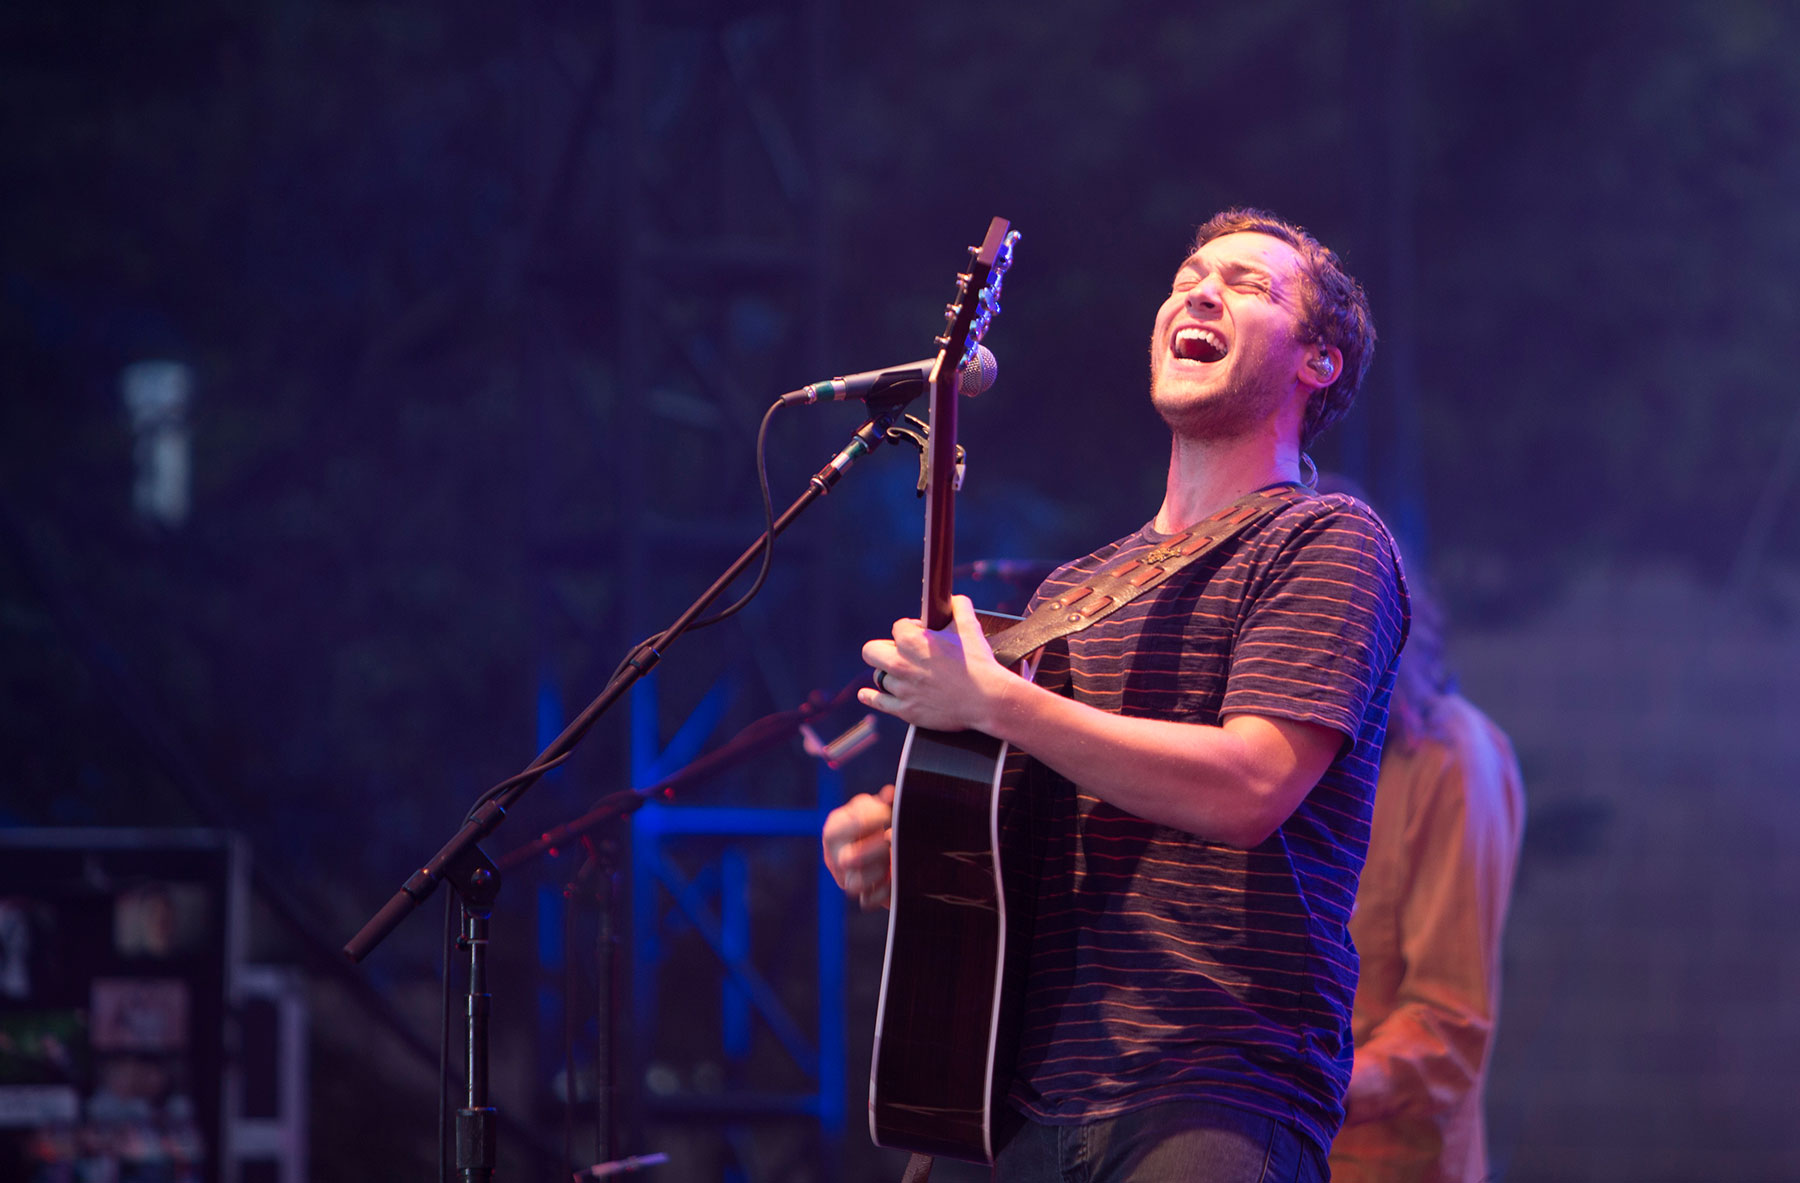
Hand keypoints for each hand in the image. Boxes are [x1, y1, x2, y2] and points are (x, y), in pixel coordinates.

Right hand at [822, 784, 893, 909]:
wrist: (876, 847)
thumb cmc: (873, 823)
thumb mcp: (873, 807)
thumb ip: (882, 801)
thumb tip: (891, 795)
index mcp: (834, 830)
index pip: (845, 827)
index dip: (872, 819)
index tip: (889, 814)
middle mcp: (835, 857)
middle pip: (848, 860)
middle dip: (876, 847)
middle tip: (893, 837)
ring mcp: (846, 879)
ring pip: (855, 885)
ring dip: (879, 869)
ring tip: (892, 856)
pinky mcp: (861, 896)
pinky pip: (869, 901)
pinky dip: (884, 890)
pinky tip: (893, 875)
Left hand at [859, 595, 1013, 733]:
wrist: (987, 700)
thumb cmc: (978, 664)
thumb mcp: (970, 627)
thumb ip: (959, 606)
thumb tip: (953, 599)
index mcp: (912, 641)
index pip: (898, 627)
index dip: (911, 629)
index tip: (921, 635)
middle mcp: (900, 664)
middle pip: (871, 650)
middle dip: (884, 648)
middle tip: (898, 652)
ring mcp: (901, 688)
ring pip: (878, 676)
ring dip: (888, 672)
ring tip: (899, 673)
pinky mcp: (905, 710)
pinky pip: (877, 701)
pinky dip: (870, 696)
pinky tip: (866, 693)